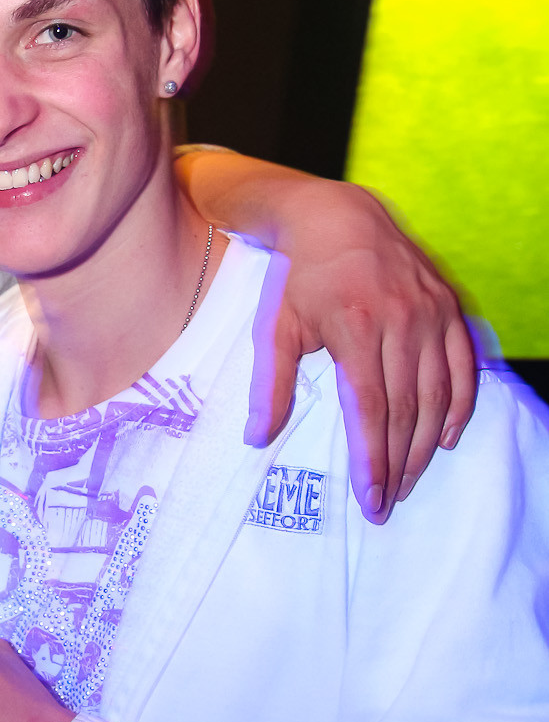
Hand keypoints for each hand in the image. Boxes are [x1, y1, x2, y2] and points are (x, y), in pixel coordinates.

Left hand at [246, 183, 474, 519]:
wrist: (337, 216)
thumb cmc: (299, 278)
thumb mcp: (275, 327)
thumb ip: (270, 385)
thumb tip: (257, 439)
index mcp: (355, 327)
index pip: (371, 410)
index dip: (373, 460)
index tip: (371, 500)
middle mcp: (401, 321)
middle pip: (407, 411)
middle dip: (398, 465)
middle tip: (387, 505)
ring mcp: (430, 313)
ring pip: (437, 395)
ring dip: (425, 446)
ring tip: (409, 482)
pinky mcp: (448, 306)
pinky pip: (464, 366)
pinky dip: (460, 406)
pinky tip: (446, 439)